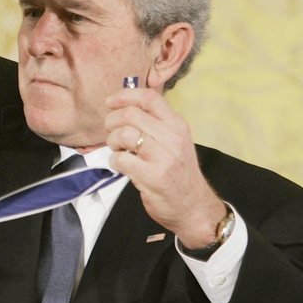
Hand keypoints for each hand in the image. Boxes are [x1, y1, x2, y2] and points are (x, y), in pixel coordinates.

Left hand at [105, 88, 227, 248]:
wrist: (193, 206)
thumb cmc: (178, 172)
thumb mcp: (174, 142)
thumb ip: (155, 124)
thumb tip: (125, 106)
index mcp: (177, 125)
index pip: (150, 98)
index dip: (125, 96)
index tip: (110, 102)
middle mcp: (173, 137)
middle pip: (131, 114)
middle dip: (111, 122)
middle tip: (111, 134)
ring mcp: (164, 157)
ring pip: (124, 134)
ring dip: (112, 142)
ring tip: (118, 150)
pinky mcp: (153, 176)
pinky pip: (121, 159)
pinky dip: (114, 161)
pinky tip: (121, 166)